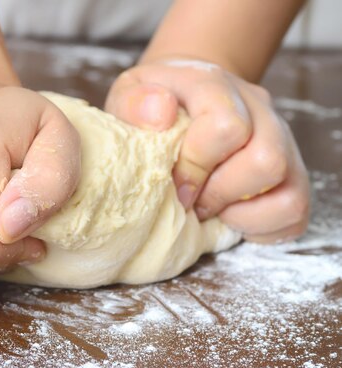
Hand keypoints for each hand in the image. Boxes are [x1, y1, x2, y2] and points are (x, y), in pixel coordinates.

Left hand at [105, 57, 309, 242]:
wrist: (183, 99)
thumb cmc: (154, 106)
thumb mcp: (129, 96)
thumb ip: (134, 103)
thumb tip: (161, 114)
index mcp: (217, 86)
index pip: (226, 127)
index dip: (195, 167)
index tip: (173, 184)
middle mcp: (259, 109)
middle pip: (266, 160)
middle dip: (219, 192)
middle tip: (190, 200)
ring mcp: (283, 141)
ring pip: (287, 188)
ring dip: (239, 210)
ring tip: (208, 207)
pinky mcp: (293, 175)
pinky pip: (294, 210)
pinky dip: (258, 225)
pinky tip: (228, 214)